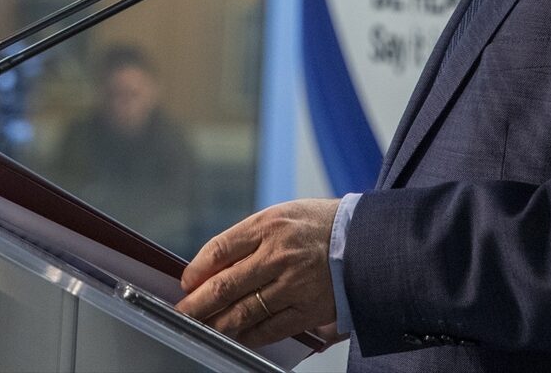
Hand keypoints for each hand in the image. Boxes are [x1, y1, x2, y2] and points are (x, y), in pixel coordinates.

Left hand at [176, 198, 339, 348]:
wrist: (366, 239)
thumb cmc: (320, 225)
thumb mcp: (281, 215)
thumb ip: (249, 239)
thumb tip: (215, 266)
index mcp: (268, 226)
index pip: (219, 250)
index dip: (196, 270)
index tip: (186, 282)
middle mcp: (278, 255)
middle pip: (225, 285)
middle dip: (197, 304)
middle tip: (183, 312)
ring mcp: (293, 284)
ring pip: (244, 312)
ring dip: (218, 323)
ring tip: (203, 328)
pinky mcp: (308, 309)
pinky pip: (271, 328)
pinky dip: (250, 335)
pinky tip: (237, 336)